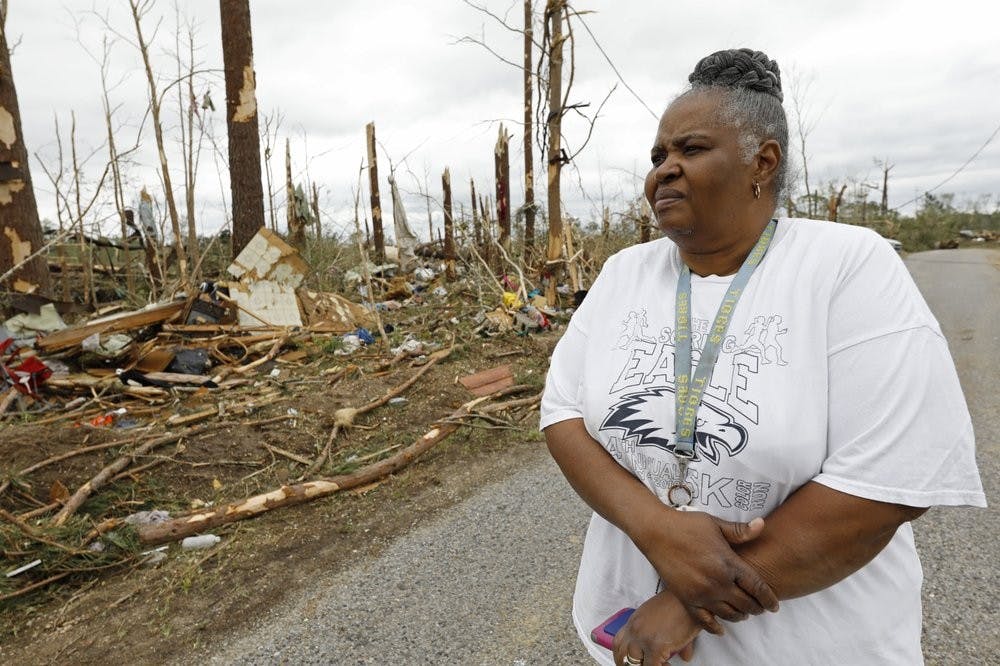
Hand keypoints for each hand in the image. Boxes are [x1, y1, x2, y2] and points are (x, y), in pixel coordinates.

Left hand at [612, 591, 698, 664]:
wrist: (688, 596)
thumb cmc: (679, 603)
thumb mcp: (666, 618)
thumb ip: (666, 637)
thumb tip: (683, 655)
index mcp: (634, 622)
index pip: (618, 642)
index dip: (623, 655)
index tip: (631, 660)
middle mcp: (635, 630)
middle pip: (622, 655)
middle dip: (629, 665)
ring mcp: (644, 639)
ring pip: (633, 664)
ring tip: (656, 665)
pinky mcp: (656, 647)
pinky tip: (668, 665)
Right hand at [633, 509, 777, 629]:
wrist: (656, 531)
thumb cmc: (686, 525)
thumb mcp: (715, 524)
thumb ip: (740, 531)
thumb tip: (762, 524)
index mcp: (728, 563)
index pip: (757, 587)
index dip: (768, 598)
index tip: (774, 605)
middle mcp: (717, 582)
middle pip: (746, 604)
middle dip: (757, 608)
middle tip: (760, 608)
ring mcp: (701, 593)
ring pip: (729, 614)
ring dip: (740, 616)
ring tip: (743, 613)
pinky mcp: (686, 599)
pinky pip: (705, 621)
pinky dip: (715, 627)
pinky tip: (721, 628)